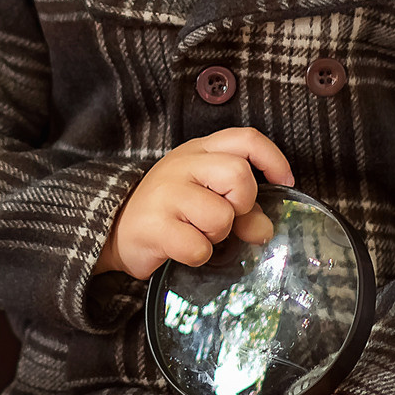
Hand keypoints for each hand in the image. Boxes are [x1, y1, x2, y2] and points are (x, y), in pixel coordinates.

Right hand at [95, 129, 293, 278]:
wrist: (111, 230)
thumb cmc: (167, 211)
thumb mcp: (205, 199)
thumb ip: (241, 209)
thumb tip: (265, 230)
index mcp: (198, 151)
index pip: (246, 139)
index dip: (273, 159)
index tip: (284, 182)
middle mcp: (182, 165)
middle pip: (239, 176)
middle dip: (242, 204)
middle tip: (225, 217)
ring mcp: (166, 194)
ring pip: (221, 216)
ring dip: (217, 235)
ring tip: (196, 233)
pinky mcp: (155, 226)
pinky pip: (199, 248)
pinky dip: (198, 256)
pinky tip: (181, 249)